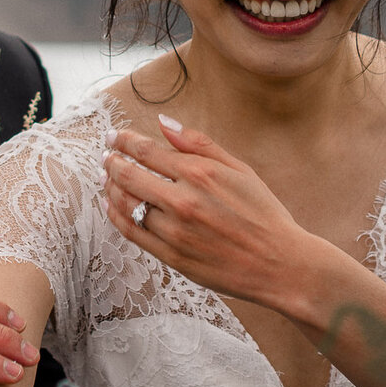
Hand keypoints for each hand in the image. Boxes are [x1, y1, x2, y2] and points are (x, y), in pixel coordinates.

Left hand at [101, 116, 318, 311]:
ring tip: (106, 178)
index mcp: (200, 174)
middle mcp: (183, 201)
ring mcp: (174, 231)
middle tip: (105, 155)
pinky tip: (111, 206)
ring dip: (110, 188)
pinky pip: (131, 233)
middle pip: (130, 175)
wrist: (280, 264)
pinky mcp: (171, 256)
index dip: (125, 141)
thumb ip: (199, 144)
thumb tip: (165, 121)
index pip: (148, 151)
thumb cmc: (264, 214)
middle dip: (112, 162)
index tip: (114, 136)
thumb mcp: (239, 169)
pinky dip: (115, 216)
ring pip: (126, 204)